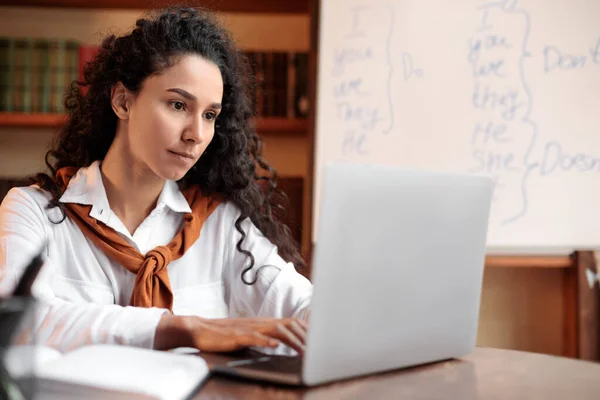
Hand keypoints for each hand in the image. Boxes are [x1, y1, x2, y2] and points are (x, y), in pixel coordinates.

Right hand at [155, 315, 307, 353]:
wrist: (200, 330)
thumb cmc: (223, 335)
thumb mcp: (248, 335)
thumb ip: (263, 337)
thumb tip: (280, 343)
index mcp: (262, 323)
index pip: (290, 322)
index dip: (305, 330)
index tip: (318, 340)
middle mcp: (259, 322)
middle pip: (287, 325)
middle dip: (303, 336)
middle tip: (316, 348)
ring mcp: (249, 328)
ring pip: (275, 330)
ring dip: (290, 340)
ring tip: (302, 350)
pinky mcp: (237, 336)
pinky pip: (254, 336)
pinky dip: (266, 340)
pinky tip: (275, 345)